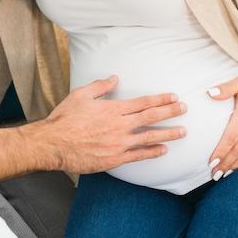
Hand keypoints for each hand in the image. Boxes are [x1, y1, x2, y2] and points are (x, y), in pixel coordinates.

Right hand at [32, 76, 186, 173]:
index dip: (160, 99)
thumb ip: (100, 87)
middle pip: (150, 117)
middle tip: (184, 109)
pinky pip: (138, 155)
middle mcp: (119, 126)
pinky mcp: (114, 159)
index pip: (143, 102)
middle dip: (170, 112)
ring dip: (168, 133)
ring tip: (182, 131)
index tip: (173, 97)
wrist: (53, 144)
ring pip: (149, 137)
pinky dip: (152, 152)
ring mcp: (118, 143)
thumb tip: (114, 78)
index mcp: (112, 109)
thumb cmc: (64, 119)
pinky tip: (163, 150)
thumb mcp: (80, 95)